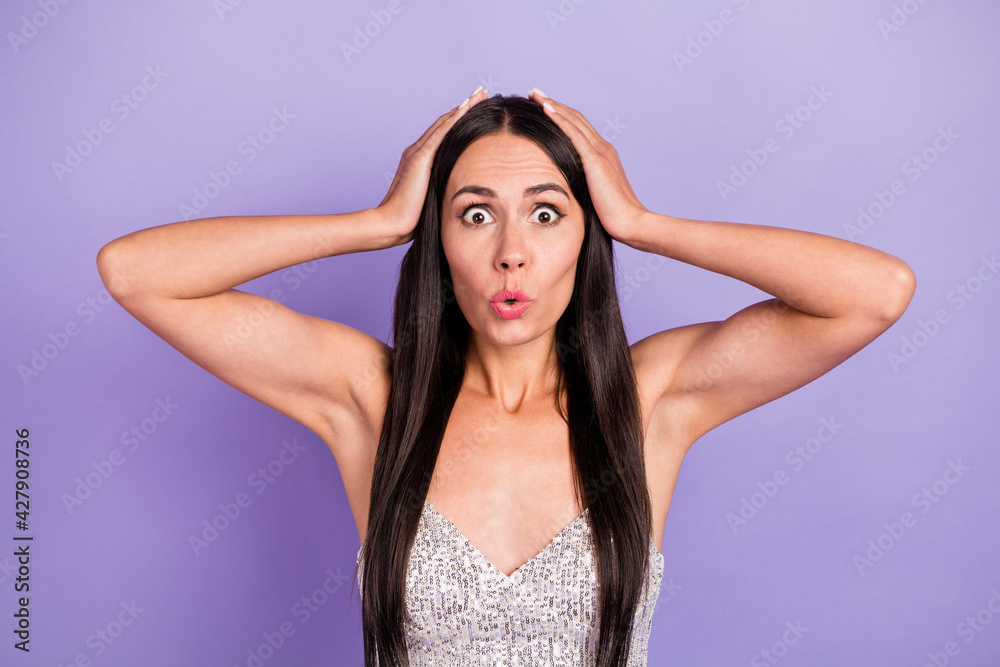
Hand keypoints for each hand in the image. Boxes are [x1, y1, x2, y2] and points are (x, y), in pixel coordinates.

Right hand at [374, 85, 488, 244]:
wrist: (392, 224)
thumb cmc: (412, 219)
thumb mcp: (433, 198)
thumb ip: (444, 188)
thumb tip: (462, 193)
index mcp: (421, 160)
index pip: (444, 134)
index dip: (460, 120)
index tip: (478, 109)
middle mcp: (418, 151)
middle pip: (445, 123)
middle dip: (465, 107)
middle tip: (482, 92)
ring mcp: (417, 152)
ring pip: (444, 123)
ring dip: (463, 106)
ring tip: (480, 93)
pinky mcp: (419, 158)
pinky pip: (440, 133)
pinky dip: (454, 118)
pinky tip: (467, 106)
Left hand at [528, 89, 647, 242]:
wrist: (631, 223)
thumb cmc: (613, 217)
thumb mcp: (594, 196)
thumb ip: (583, 186)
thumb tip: (566, 188)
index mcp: (603, 156)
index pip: (579, 129)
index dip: (561, 116)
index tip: (544, 106)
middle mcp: (603, 148)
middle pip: (575, 118)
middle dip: (554, 104)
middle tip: (535, 93)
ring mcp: (601, 152)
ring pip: (573, 121)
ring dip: (553, 105)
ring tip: (535, 94)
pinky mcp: (595, 160)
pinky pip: (574, 134)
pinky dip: (560, 119)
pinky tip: (546, 109)